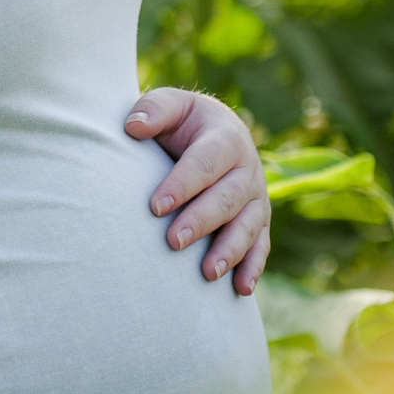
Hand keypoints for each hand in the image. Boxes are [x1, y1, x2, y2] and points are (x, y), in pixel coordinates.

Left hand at [125, 88, 269, 294]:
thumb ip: (154, 110)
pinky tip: (240, 289)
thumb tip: (132, 127)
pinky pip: (261, 245)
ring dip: (230, 250)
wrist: (213, 131)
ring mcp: (257, 196)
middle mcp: (248, 168)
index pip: (204, 163)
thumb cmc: (183, 122)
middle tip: (173, 241)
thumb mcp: (170, 105)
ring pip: (248, 226)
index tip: (154, 207)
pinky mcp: (259, 220)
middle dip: (201, 221)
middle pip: (227, 198)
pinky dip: (253, 267)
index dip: (181, 185)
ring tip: (208, 273)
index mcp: (226, 137)